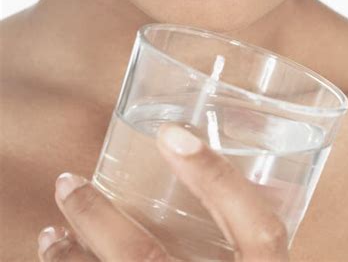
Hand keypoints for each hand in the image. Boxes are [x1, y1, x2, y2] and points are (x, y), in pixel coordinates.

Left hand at [37, 123, 289, 261]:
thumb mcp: (259, 260)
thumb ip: (241, 233)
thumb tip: (202, 174)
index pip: (258, 229)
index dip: (216, 178)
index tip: (171, 135)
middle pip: (147, 260)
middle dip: (98, 219)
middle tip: (68, 182)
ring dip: (71, 261)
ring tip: (52, 234)